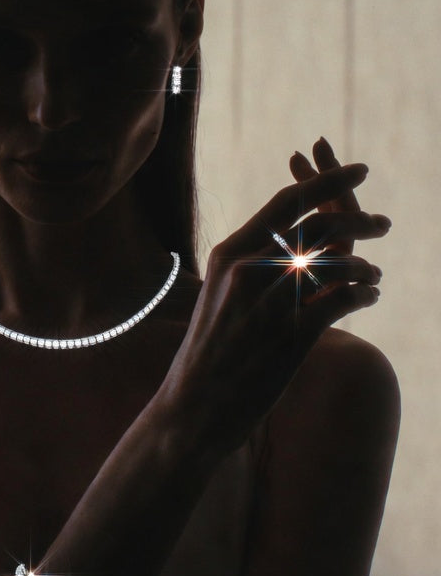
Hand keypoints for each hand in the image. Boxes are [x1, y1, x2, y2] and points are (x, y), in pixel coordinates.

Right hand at [162, 155, 389, 455]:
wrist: (192, 405)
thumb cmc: (209, 353)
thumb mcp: (220, 296)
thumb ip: (252, 267)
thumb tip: (295, 246)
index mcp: (229, 253)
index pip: (288, 202)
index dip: (329, 181)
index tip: (360, 170)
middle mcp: (248, 270)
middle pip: (319, 226)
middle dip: (361, 220)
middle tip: (383, 224)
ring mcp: (270, 302)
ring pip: (337, 262)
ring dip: (365, 265)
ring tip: (374, 274)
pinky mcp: (291, 336)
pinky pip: (343, 299)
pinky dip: (364, 293)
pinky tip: (368, 297)